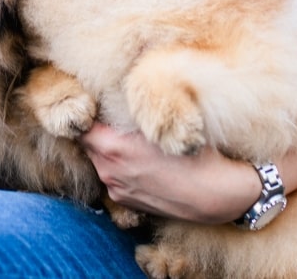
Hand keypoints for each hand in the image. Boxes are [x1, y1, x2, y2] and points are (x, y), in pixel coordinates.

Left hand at [79, 122, 260, 224]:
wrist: (216, 195)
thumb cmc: (195, 152)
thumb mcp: (162, 122)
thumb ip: (132, 111)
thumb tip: (117, 95)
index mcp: (112, 147)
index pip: (80, 126)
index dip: (86, 114)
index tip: (95, 105)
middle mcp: (108, 170)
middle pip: (89, 143)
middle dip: (98, 131)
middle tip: (113, 118)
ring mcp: (115, 188)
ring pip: (101, 161)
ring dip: (109, 150)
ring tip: (130, 140)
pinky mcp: (125, 202)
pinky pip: (114, 177)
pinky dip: (120, 168)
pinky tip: (141, 162)